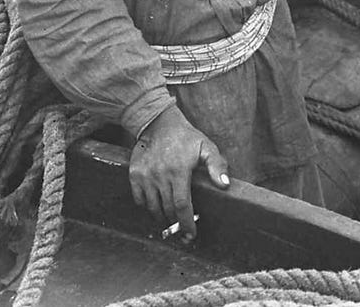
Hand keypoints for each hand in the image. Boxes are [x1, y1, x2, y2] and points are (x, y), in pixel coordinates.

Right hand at [129, 104, 228, 239]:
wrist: (159, 124)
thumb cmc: (187, 138)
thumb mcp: (207, 147)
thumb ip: (217, 165)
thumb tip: (225, 185)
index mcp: (179, 171)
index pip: (182, 205)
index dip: (186, 223)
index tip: (190, 235)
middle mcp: (160, 175)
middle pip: (167, 210)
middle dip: (176, 224)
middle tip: (182, 232)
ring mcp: (145, 175)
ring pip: (152, 207)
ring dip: (162, 217)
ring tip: (171, 220)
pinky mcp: (134, 174)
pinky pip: (139, 199)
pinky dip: (147, 207)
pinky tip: (157, 206)